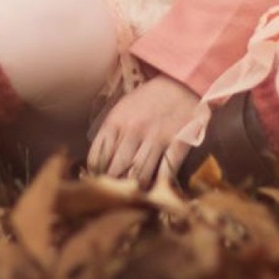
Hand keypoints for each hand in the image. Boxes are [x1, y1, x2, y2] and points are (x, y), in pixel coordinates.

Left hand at [87, 73, 201, 185]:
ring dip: (135, 190)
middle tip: (116, 196)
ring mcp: (157, 137)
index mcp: (116, 121)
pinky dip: (160, 185)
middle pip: (116, 170)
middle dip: (114, 187)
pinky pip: (166, 172)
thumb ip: (110, 134)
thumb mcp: (123, 110)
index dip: (96, 176)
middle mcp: (134, 130)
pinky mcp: (179, 142)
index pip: (97, 158)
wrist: (182, 82)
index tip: (99, 184)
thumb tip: (98, 164)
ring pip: (139, 176)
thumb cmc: (149, 99)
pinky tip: (156, 190)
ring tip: (135, 196)